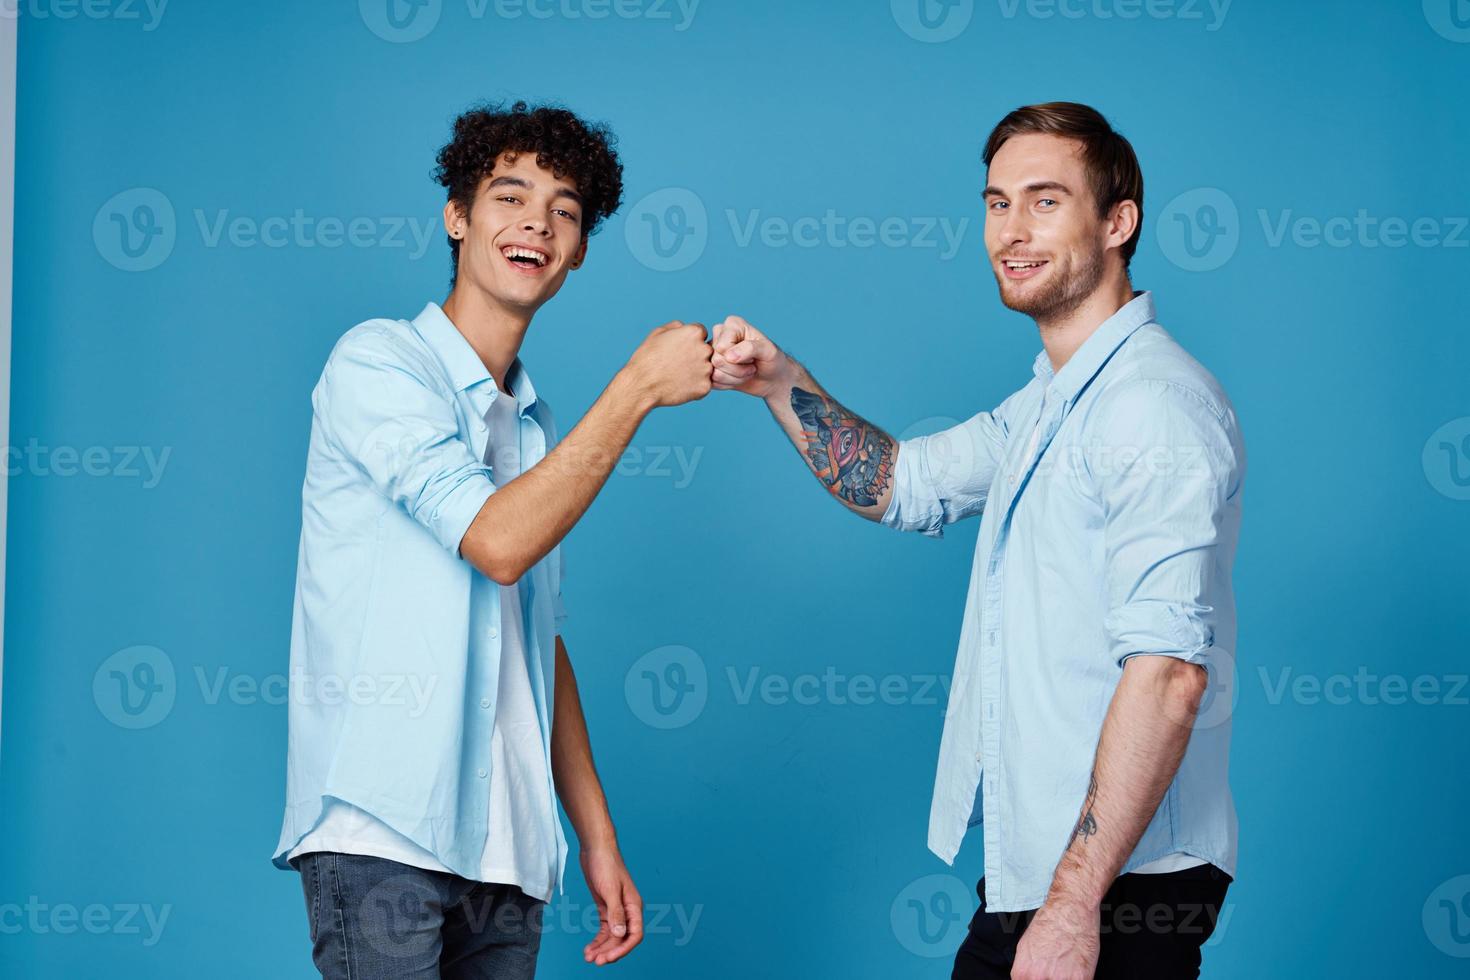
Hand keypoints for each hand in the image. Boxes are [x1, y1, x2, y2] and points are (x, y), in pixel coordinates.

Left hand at [580, 846, 643, 965]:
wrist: (595, 848)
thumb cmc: (606, 864)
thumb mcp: (610, 890)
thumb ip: (616, 913)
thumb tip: (621, 935)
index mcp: (634, 906)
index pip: (634, 934)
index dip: (623, 949)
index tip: (608, 958)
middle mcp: (627, 910)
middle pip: (622, 939)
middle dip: (610, 951)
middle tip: (595, 961)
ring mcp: (616, 909)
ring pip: (612, 936)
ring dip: (602, 948)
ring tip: (588, 958)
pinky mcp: (605, 907)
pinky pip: (604, 930)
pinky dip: (597, 940)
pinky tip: (589, 948)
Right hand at [624, 321, 712, 407]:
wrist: (641, 385)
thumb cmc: (647, 358)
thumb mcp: (658, 333)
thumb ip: (676, 326)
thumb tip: (685, 327)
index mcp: (694, 333)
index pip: (701, 333)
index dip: (689, 341)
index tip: (678, 349)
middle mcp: (704, 349)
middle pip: (706, 350)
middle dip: (696, 356)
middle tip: (678, 364)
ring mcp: (706, 369)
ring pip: (706, 368)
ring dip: (696, 371)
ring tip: (677, 376)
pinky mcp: (705, 387)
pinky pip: (704, 385)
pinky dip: (694, 387)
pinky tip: (679, 386)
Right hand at [711, 315, 791, 398]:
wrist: (773, 378)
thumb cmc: (772, 360)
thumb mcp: (768, 351)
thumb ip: (750, 348)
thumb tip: (729, 356)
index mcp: (732, 324)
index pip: (722, 346)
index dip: (740, 356)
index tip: (753, 355)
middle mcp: (719, 335)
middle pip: (717, 360)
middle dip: (737, 370)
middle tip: (751, 366)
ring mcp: (713, 352)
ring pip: (714, 373)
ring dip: (734, 378)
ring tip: (746, 372)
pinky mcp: (711, 368)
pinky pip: (712, 382)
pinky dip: (728, 384)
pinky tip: (737, 378)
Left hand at [1012, 898, 1099, 979]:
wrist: (1071, 908)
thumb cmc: (1050, 922)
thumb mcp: (1025, 946)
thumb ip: (1025, 969)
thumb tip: (1028, 979)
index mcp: (1023, 972)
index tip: (1043, 978)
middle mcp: (1039, 978)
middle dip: (1049, 979)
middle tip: (1056, 970)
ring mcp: (1060, 979)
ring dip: (1065, 979)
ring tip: (1066, 966)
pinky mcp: (1081, 978)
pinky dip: (1079, 978)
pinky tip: (1077, 966)